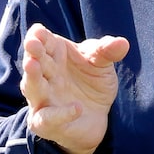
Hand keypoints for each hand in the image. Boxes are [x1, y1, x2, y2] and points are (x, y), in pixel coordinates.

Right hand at [21, 23, 127, 153]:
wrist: (97, 117)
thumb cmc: (92, 83)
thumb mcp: (102, 64)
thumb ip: (108, 52)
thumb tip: (122, 43)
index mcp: (54, 54)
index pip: (41, 41)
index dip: (37, 35)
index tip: (38, 31)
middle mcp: (44, 75)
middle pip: (33, 61)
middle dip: (32, 52)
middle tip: (31, 43)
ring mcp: (42, 98)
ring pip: (32, 87)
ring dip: (32, 77)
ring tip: (32, 65)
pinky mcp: (46, 122)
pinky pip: (47, 118)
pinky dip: (59, 114)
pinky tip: (77, 108)